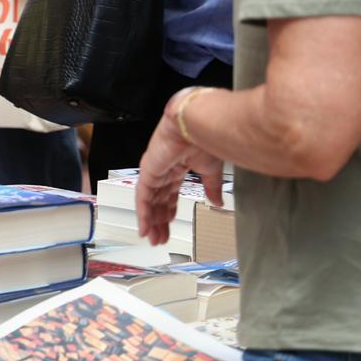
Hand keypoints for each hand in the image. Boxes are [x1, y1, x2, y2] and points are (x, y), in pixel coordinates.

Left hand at [134, 88, 224, 245]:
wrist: (200, 121)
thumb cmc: (207, 137)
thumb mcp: (212, 169)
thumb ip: (212, 187)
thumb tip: (218, 203)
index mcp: (179, 165)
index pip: (170, 192)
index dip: (170, 210)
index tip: (171, 225)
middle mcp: (164, 168)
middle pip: (159, 199)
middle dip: (159, 220)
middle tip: (160, 239)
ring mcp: (155, 169)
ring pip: (150, 201)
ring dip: (151, 221)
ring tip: (154, 239)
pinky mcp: (148, 170)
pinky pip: (143, 196)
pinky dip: (143, 213)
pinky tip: (145, 228)